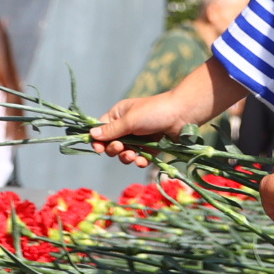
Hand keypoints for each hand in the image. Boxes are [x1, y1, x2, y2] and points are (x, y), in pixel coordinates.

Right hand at [89, 92, 205, 168]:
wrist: (183, 115)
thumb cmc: (154, 112)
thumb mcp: (130, 120)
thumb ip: (111, 130)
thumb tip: (91, 134)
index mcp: (119, 114)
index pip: (102, 129)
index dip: (99, 140)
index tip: (99, 149)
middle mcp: (127, 126)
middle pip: (112, 144)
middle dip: (115, 150)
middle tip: (121, 148)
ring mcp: (139, 137)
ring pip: (125, 153)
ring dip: (127, 157)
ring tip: (133, 156)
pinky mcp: (151, 146)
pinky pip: (140, 158)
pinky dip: (140, 161)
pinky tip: (143, 160)